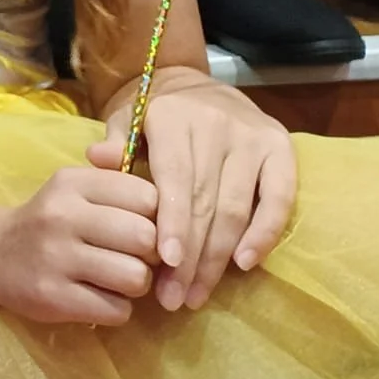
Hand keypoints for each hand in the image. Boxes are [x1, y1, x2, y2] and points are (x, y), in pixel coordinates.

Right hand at [0, 161, 160, 324]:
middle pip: (146, 237)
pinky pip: (117, 310)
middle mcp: (62, 215)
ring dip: (136, 284)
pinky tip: (97, 297)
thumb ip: (121, 192)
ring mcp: (56, 257)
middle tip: (133, 257)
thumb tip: (177, 215)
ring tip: (116, 280)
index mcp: (73, 183)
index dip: (157, 216)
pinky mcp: (54, 297)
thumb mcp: (76, 191)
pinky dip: (117, 309)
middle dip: (151, 254)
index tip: (142, 226)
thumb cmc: (49, 220)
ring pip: (135, 277)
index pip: (146, 195)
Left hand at [90, 76, 296, 311]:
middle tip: (175, 297)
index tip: (167, 263)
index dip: (173, 222)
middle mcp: (217, 124)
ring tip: (198, 293)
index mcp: (173, 116)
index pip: (176, 177)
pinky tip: (245, 263)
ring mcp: (252, 136)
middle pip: (206, 201)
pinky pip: (279, 198)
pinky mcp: (281, 147)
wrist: (193, 82)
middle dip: (192, 256)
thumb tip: (97, 159)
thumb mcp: (126, 117)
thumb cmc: (154, 112)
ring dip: (219, 257)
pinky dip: (265, 233)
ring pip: (238, 207)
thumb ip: (115, 140)